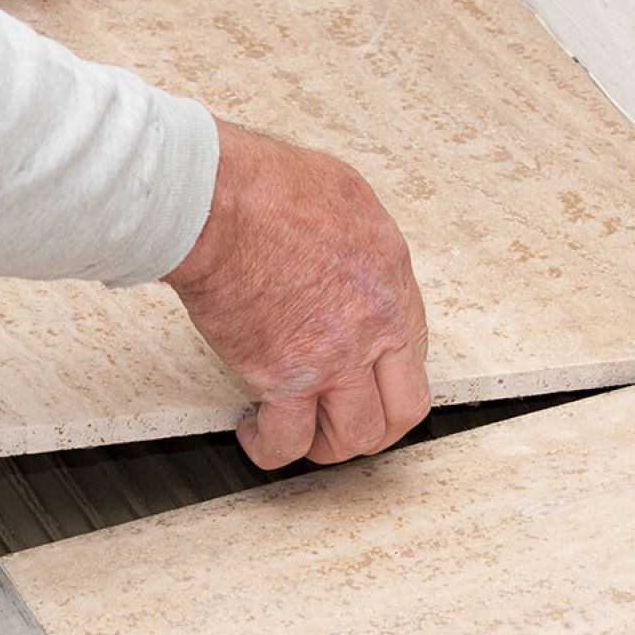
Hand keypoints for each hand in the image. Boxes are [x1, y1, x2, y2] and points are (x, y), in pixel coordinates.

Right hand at [164, 120, 431, 468]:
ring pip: (354, 437)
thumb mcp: (346, 195)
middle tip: (346, 422)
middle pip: (403, 409)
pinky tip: (255, 431)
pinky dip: (271, 447)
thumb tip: (345, 252)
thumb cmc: (266, 187)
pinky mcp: (282, 379)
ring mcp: (331, 359)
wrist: (219, 205)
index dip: (390, 375)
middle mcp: (372, 327)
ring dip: (327, 444)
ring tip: (299, 432)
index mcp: (391, 280)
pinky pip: (288, 440)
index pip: (416, 351)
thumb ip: (358, 239)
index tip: (366, 378)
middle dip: (376, 426)